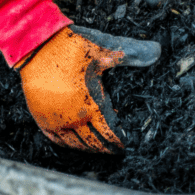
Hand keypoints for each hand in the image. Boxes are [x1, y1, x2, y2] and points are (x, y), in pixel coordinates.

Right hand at [16, 25, 159, 152]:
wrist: (35, 44)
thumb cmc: (71, 46)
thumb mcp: (104, 48)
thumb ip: (132, 52)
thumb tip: (158, 51)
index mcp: (92, 104)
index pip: (109, 132)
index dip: (119, 141)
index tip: (125, 144)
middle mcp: (73, 117)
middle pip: (93, 142)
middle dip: (105, 147)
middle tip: (113, 150)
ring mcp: (55, 119)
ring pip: (74, 143)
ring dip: (87, 148)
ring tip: (97, 148)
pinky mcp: (40, 116)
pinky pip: (55, 139)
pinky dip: (66, 144)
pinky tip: (72, 142)